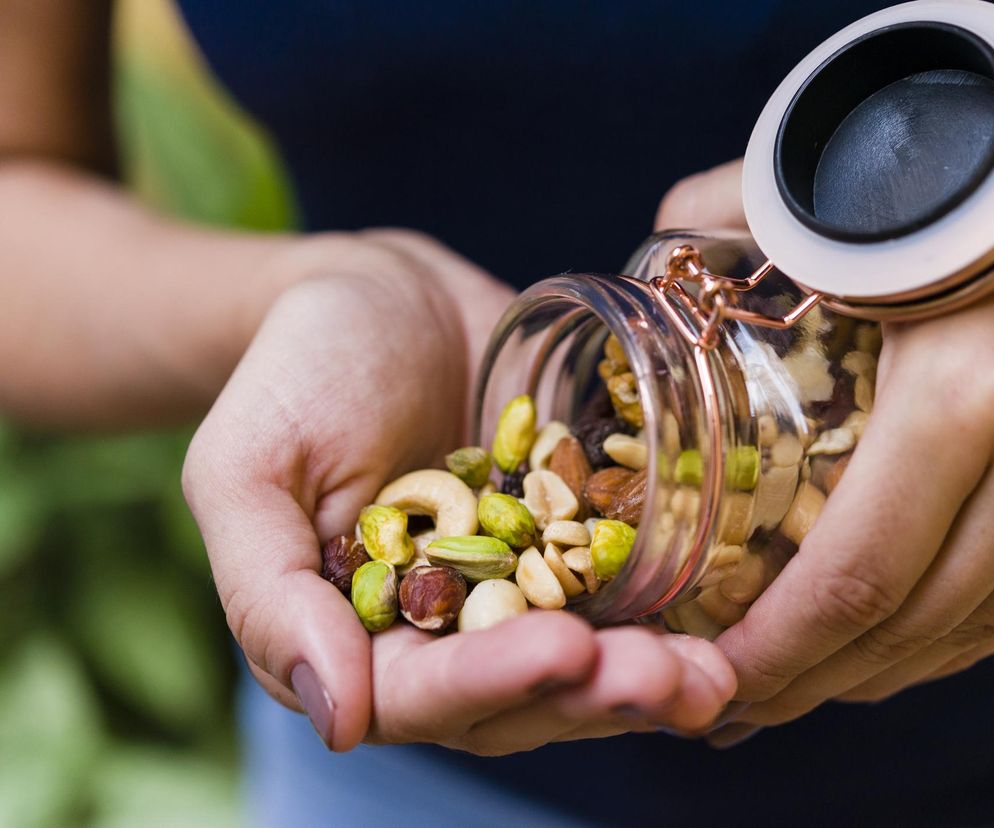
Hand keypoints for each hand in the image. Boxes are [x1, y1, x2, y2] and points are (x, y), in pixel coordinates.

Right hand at [183, 229, 735, 754]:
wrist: (378, 297)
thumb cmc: (294, 374)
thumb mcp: (244, 469)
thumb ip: (267, 596)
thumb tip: (337, 718)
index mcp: (358, 635)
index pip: (421, 695)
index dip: (491, 684)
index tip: (562, 651)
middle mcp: (443, 629)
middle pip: (520, 696)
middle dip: (594, 694)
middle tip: (674, 678)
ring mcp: (517, 584)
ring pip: (583, 657)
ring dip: (649, 672)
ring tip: (713, 669)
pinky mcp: (569, 534)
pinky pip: (621, 583)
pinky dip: (672, 604)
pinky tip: (727, 611)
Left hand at [657, 161, 993, 744]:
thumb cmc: (979, 162)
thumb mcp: (856, 193)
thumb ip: (736, 212)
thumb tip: (655, 243)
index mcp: (963, 399)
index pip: (858, 574)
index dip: (780, 652)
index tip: (712, 680)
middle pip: (916, 624)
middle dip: (815, 682)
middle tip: (732, 705)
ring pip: (972, 625)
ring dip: (876, 670)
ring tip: (792, 685)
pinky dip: (941, 632)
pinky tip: (884, 636)